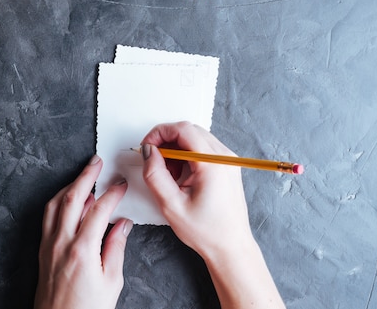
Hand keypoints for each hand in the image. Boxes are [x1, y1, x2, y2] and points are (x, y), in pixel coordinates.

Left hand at [34, 155, 132, 308]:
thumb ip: (116, 249)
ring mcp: (49, 246)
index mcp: (82, 251)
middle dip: (86, 176)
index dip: (111, 193)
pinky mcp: (43, 251)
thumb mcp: (111, 282)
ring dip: (70, 185)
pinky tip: (68, 199)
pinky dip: (59, 201)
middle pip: (72, 198)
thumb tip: (122, 225)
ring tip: (84, 175)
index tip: (121, 184)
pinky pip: (48, 216)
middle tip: (97, 161)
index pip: (98, 211)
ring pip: (55, 204)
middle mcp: (62, 244)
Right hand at [140, 121, 251, 259]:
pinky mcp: (226, 166)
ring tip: (168, 174)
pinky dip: (186, 155)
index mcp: (213, 164)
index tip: (146, 147)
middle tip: (153, 159)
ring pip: (195, 138)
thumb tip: (147, 151)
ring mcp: (228, 160)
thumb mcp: (171, 205)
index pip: (183, 129)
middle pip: (189, 130)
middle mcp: (224, 157)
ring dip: (175, 149)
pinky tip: (179, 175)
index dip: (159, 133)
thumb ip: (155, 174)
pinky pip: (202, 148)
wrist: (230, 247)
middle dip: (166, 140)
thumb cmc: (206, 231)